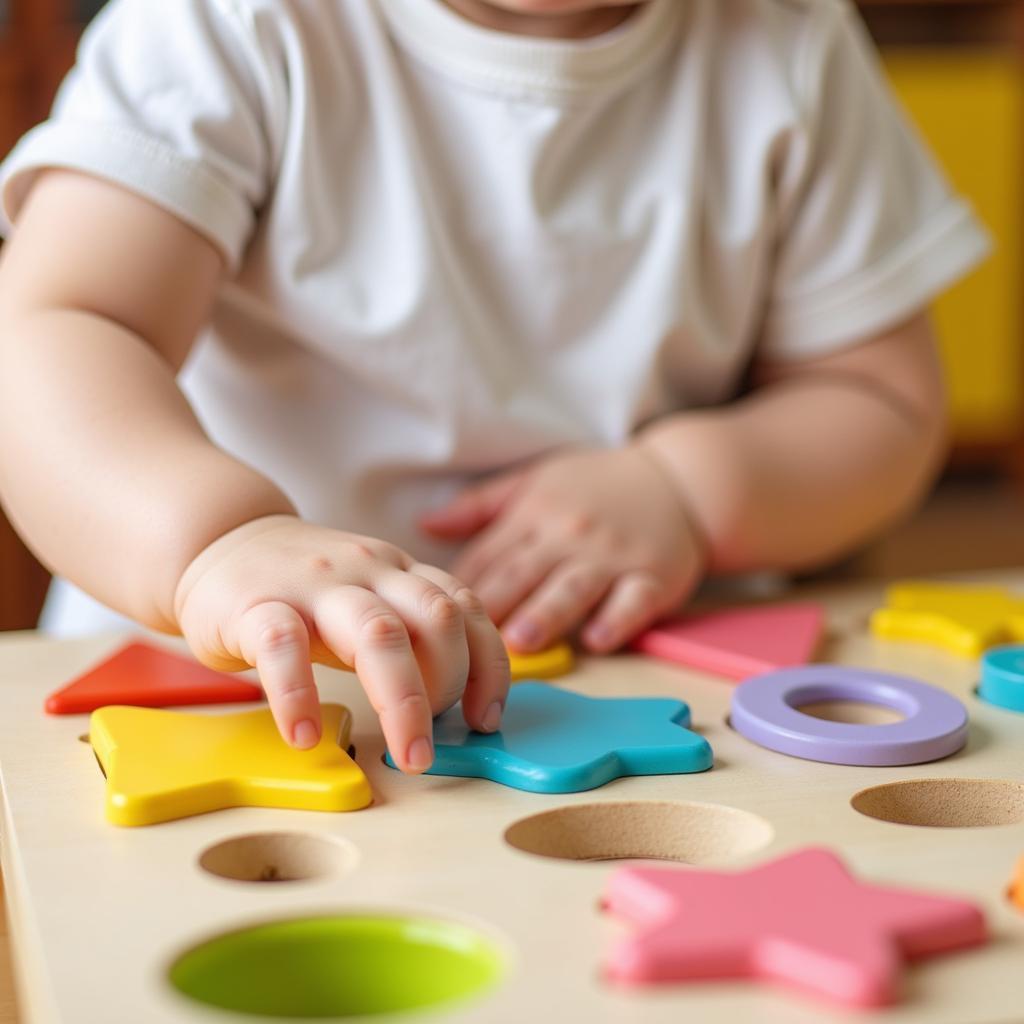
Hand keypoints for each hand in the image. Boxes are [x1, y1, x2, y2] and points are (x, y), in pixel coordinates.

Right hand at [173, 515, 509, 771]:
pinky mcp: (256, 604)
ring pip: (377, 632)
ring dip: (403, 701)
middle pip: (435, 618)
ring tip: (408, 756)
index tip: (486, 717)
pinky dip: (298, 694)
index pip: (466, 607)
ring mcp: (315, 585)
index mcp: (400, 572)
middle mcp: (369, 571)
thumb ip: (409, 633)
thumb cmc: (304, 588)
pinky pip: (283, 645)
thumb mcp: (367, 596)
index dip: (490, 665)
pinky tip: (303, 736)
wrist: (220, 538)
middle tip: (435, 746)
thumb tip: (459, 702)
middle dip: (452, 685)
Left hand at [420, 446, 705, 653]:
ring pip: (574, 588)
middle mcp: (570, 535)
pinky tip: (597, 639)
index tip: (434, 617)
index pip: (489, 554)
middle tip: (463, 638)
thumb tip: (422, 526)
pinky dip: (616, 620)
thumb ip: (479, 506)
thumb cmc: (596, 484)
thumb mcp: (534, 481)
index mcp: (535, 513)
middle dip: (494, 604)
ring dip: (547, 614)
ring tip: (520, 641)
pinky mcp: (654, 577)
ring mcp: (613, 557)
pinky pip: (633, 602)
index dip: (459, 586)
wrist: (679, 480)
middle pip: (524, 573)